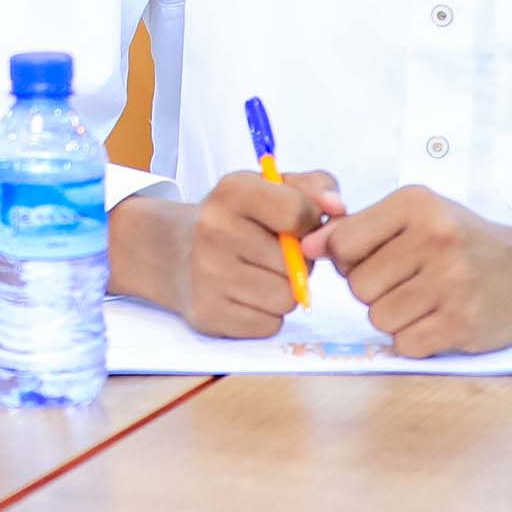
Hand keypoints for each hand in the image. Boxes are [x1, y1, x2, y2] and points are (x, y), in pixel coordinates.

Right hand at [137, 169, 338, 338]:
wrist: (173, 252)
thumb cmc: (239, 219)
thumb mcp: (272, 187)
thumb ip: (316, 186)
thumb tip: (339, 208)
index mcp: (231, 191)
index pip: (297, 213)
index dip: (308, 223)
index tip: (294, 224)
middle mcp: (212, 229)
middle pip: (295, 265)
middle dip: (296, 264)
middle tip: (274, 255)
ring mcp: (205, 274)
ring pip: (286, 299)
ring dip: (283, 291)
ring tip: (260, 275)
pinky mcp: (206, 313)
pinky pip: (268, 324)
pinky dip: (266, 314)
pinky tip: (246, 296)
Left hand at [302, 186, 511, 355]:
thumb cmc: (464, 240)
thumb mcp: (416, 215)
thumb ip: (357, 228)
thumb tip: (305, 247)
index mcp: (417, 205)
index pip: (343, 242)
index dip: (346, 258)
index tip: (368, 258)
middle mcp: (436, 240)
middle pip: (358, 285)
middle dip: (373, 289)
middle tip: (405, 281)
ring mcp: (452, 285)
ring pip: (377, 317)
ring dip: (392, 315)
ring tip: (423, 299)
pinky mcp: (463, 325)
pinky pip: (404, 343)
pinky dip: (413, 337)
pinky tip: (436, 319)